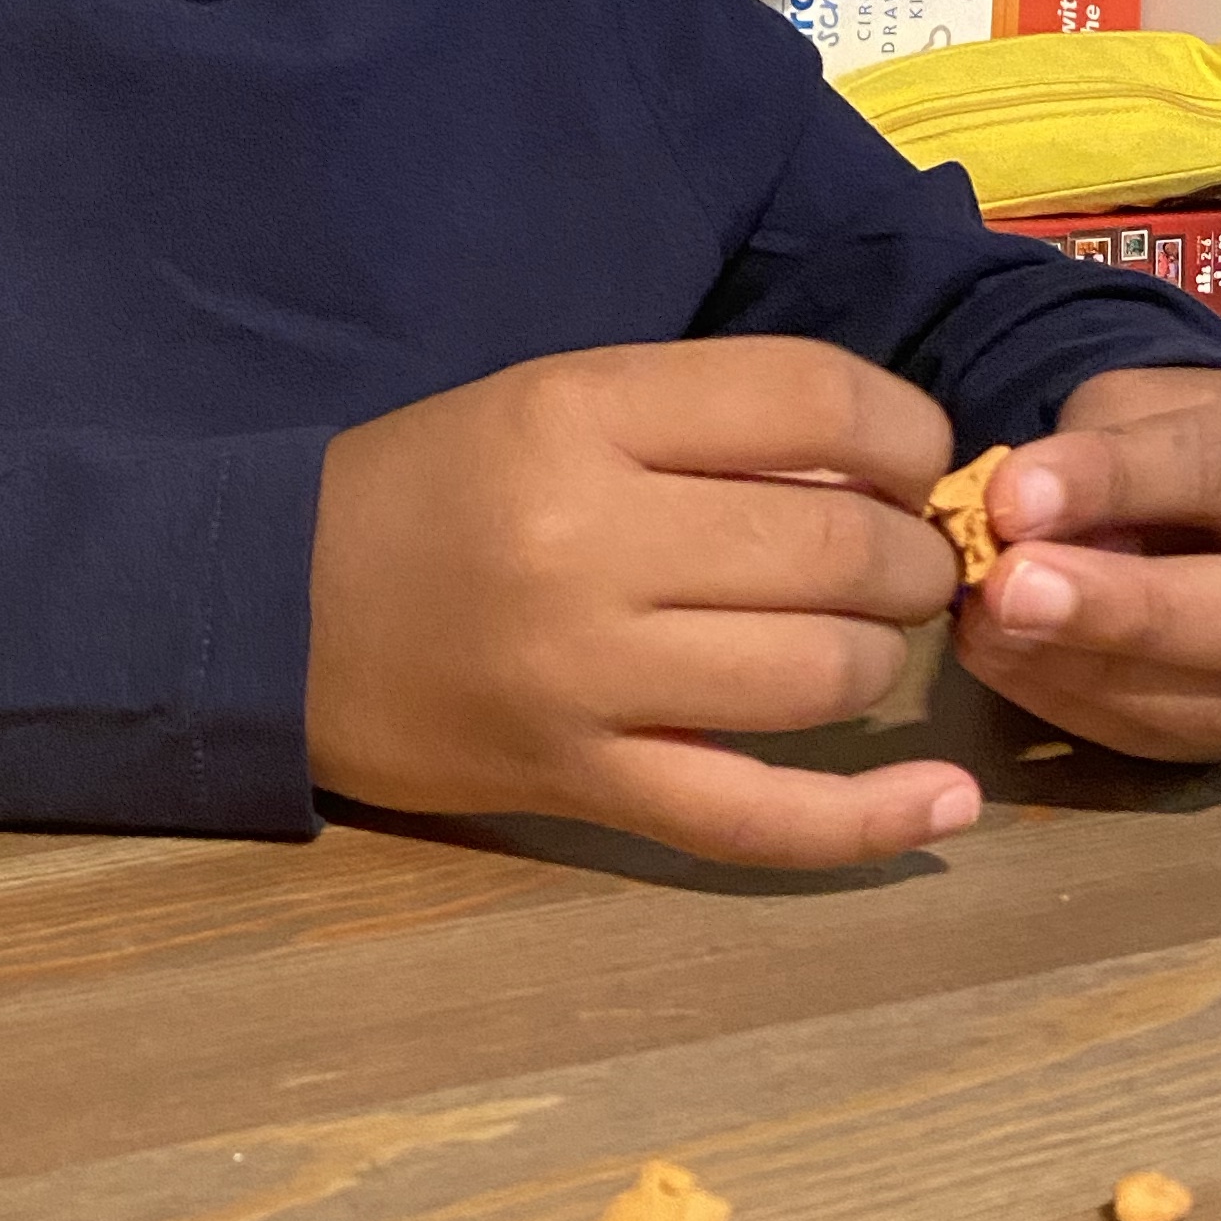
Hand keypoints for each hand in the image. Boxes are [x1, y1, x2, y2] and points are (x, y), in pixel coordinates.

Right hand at [306, 341, 975, 869]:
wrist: (273, 611)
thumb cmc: (430, 490)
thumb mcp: (554, 401)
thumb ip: (707, 418)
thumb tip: (891, 456)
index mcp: (580, 413)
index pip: (815, 399)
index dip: (906, 430)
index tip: (908, 457)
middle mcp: (589, 540)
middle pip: (837, 543)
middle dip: (908, 554)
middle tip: (895, 560)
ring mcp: (585, 678)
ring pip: (821, 674)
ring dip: (877, 656)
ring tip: (856, 638)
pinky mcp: (580, 785)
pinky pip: (756, 819)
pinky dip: (870, 822)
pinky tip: (947, 804)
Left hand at [955, 367, 1220, 760]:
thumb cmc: (1198, 442)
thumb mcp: (1151, 405)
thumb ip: (1101, 451)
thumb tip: (1014, 517)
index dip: (1119, 482)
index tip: (1012, 493)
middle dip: (1130, 610)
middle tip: (1011, 589)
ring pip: (1213, 704)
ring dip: (1079, 668)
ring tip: (984, 621)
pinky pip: (1163, 738)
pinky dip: (1067, 701)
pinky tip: (1001, 654)